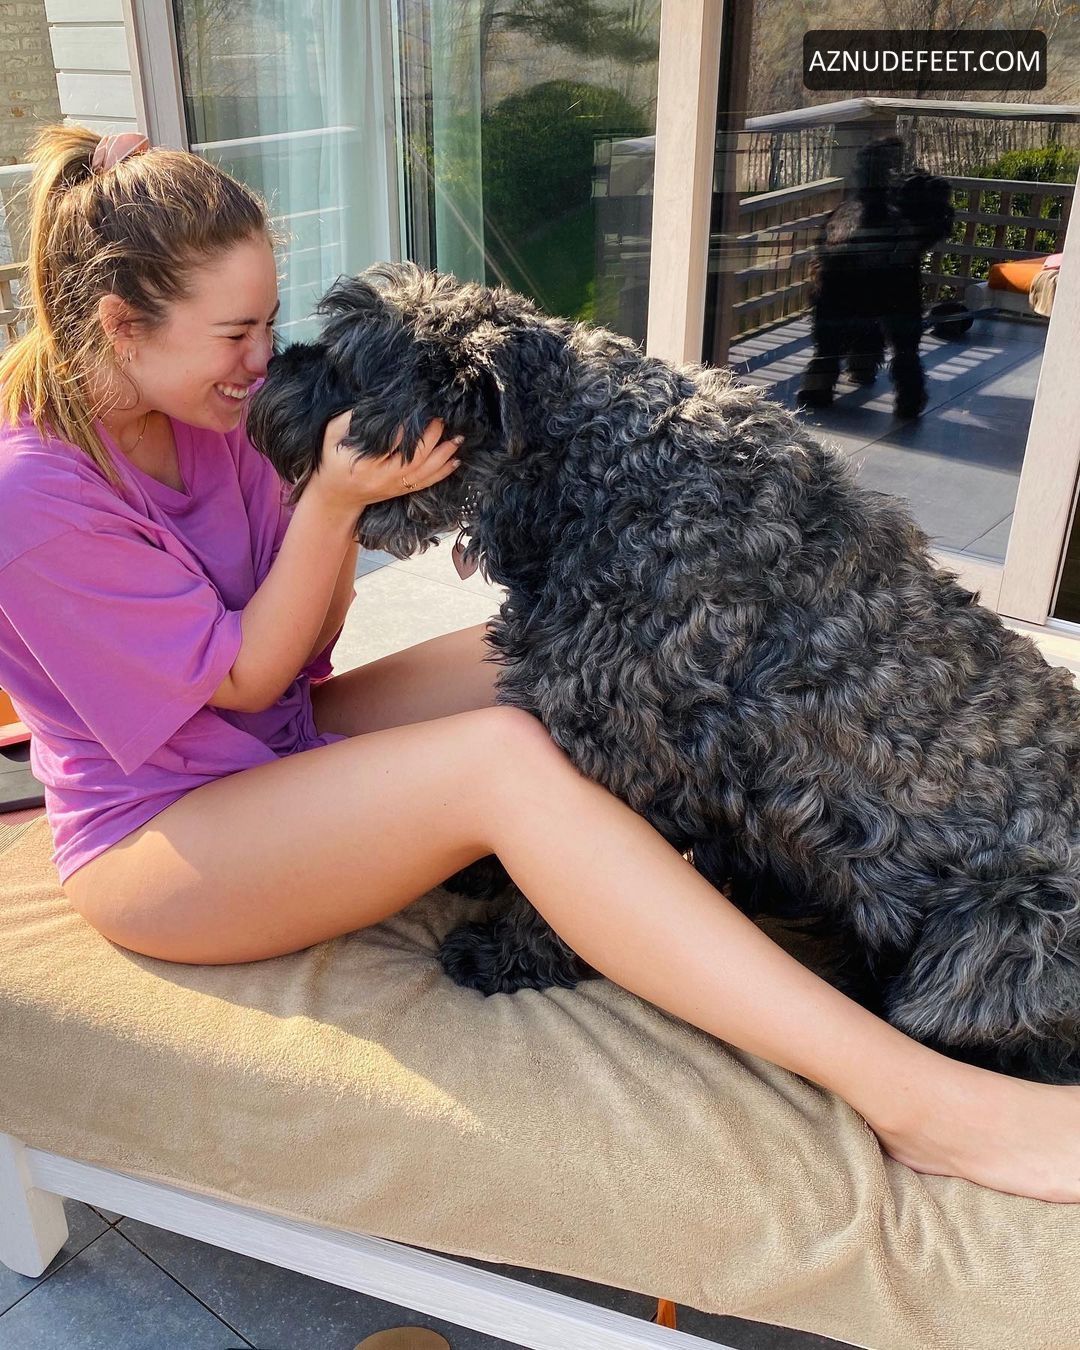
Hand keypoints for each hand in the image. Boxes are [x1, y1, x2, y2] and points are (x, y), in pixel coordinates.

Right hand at [311, 412, 462, 514]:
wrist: (336, 497)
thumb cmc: (333, 460)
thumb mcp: (332, 435)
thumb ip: (350, 420)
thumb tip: (375, 403)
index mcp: (365, 463)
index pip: (391, 443)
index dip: (408, 427)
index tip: (418, 410)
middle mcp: (383, 478)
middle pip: (414, 459)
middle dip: (431, 438)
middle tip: (441, 419)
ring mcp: (394, 487)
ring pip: (425, 472)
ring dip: (444, 455)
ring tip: (458, 439)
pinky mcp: (401, 491)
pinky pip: (426, 483)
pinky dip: (442, 472)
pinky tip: (455, 461)